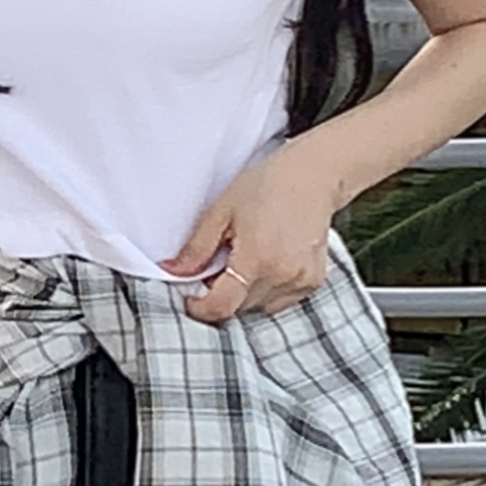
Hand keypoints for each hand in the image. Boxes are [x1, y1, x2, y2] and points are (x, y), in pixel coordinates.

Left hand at [166, 144, 341, 325]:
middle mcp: (282, 275)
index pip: (223, 306)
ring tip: (245, 260)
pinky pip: (280, 301)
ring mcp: (301, 280)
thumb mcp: (221, 211)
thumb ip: (196, 249)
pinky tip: (267, 263)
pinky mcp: (313, 282)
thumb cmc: (266, 186)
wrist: (313, 176)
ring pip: (260, 308)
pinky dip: (266, 291)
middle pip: (240, 308)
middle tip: (219, 266)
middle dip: (223, 295)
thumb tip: (172, 272)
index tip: (191, 300)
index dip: (201, 309)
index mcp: (257, 258)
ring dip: (245, 295)